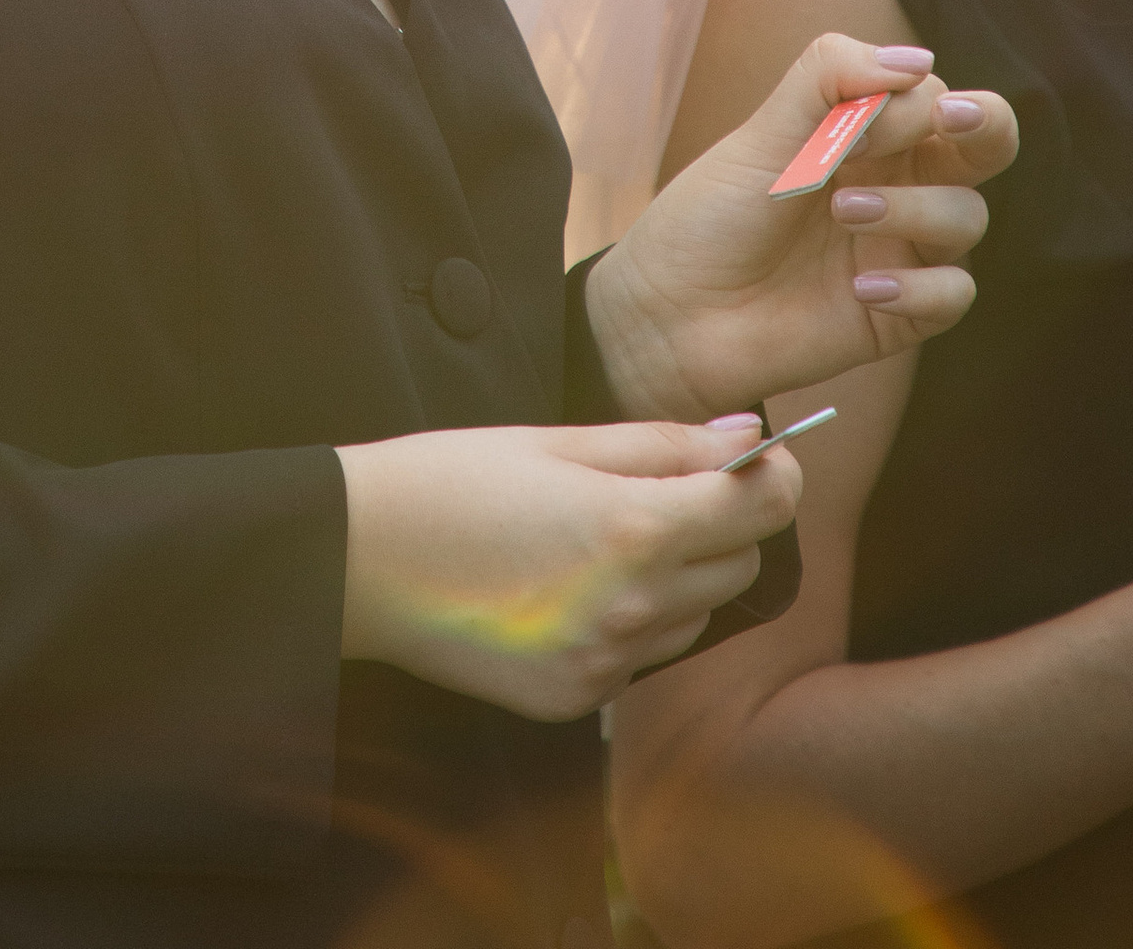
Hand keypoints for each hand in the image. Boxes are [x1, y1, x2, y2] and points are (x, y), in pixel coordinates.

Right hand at [337, 417, 804, 720]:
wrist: (359, 558)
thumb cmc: (455, 479)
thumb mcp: (560, 440)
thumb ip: (663, 442)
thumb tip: (746, 433)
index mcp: (634, 529)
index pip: (761, 509)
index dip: (774, 477)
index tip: (762, 458)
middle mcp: (632, 608)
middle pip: (740, 568)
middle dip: (723, 523)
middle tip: (666, 487)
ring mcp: (604, 664)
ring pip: (693, 616)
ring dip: (677, 576)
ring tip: (603, 538)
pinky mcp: (572, 700)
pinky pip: (639, 656)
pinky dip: (628, 620)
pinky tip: (567, 586)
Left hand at [585, 32, 1019, 422]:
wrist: (668, 315)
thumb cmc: (709, 216)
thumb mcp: (762, 134)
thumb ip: (829, 80)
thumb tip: (916, 59)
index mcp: (864, 134)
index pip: (930, 94)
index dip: (910, 98)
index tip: (855, 118)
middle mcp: (894, 185)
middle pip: (984, 144)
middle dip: (986, 123)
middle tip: (949, 120)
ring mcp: (899, 249)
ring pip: (968, 215)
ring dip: (916, 207)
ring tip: (842, 212)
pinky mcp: (898, 314)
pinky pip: (954, 293)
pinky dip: (919, 286)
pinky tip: (861, 287)